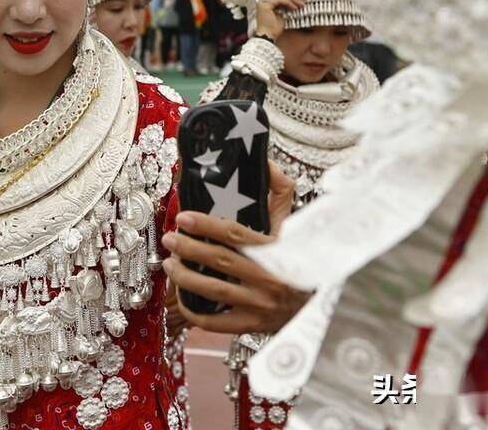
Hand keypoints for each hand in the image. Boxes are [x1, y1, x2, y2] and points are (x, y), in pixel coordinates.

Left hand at [162, 164, 307, 333]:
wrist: (317, 303)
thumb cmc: (300, 258)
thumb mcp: (294, 224)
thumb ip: (280, 192)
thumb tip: (266, 162)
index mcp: (277, 251)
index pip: (235, 234)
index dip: (206, 224)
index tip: (184, 217)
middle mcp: (269, 279)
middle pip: (220, 261)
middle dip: (189, 248)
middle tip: (170, 238)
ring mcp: (260, 305)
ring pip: (213, 291)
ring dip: (185, 277)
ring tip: (169, 264)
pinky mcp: (251, 325)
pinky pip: (215, 322)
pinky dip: (194, 311)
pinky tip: (182, 296)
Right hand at [253, 0, 305, 41]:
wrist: (267, 37)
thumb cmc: (273, 30)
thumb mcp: (282, 15)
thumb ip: (285, 8)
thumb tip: (293, 3)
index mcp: (266, 2)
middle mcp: (263, 0)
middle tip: (302, 0)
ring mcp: (263, 1)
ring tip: (300, 4)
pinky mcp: (265, 5)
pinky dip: (289, 3)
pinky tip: (295, 7)